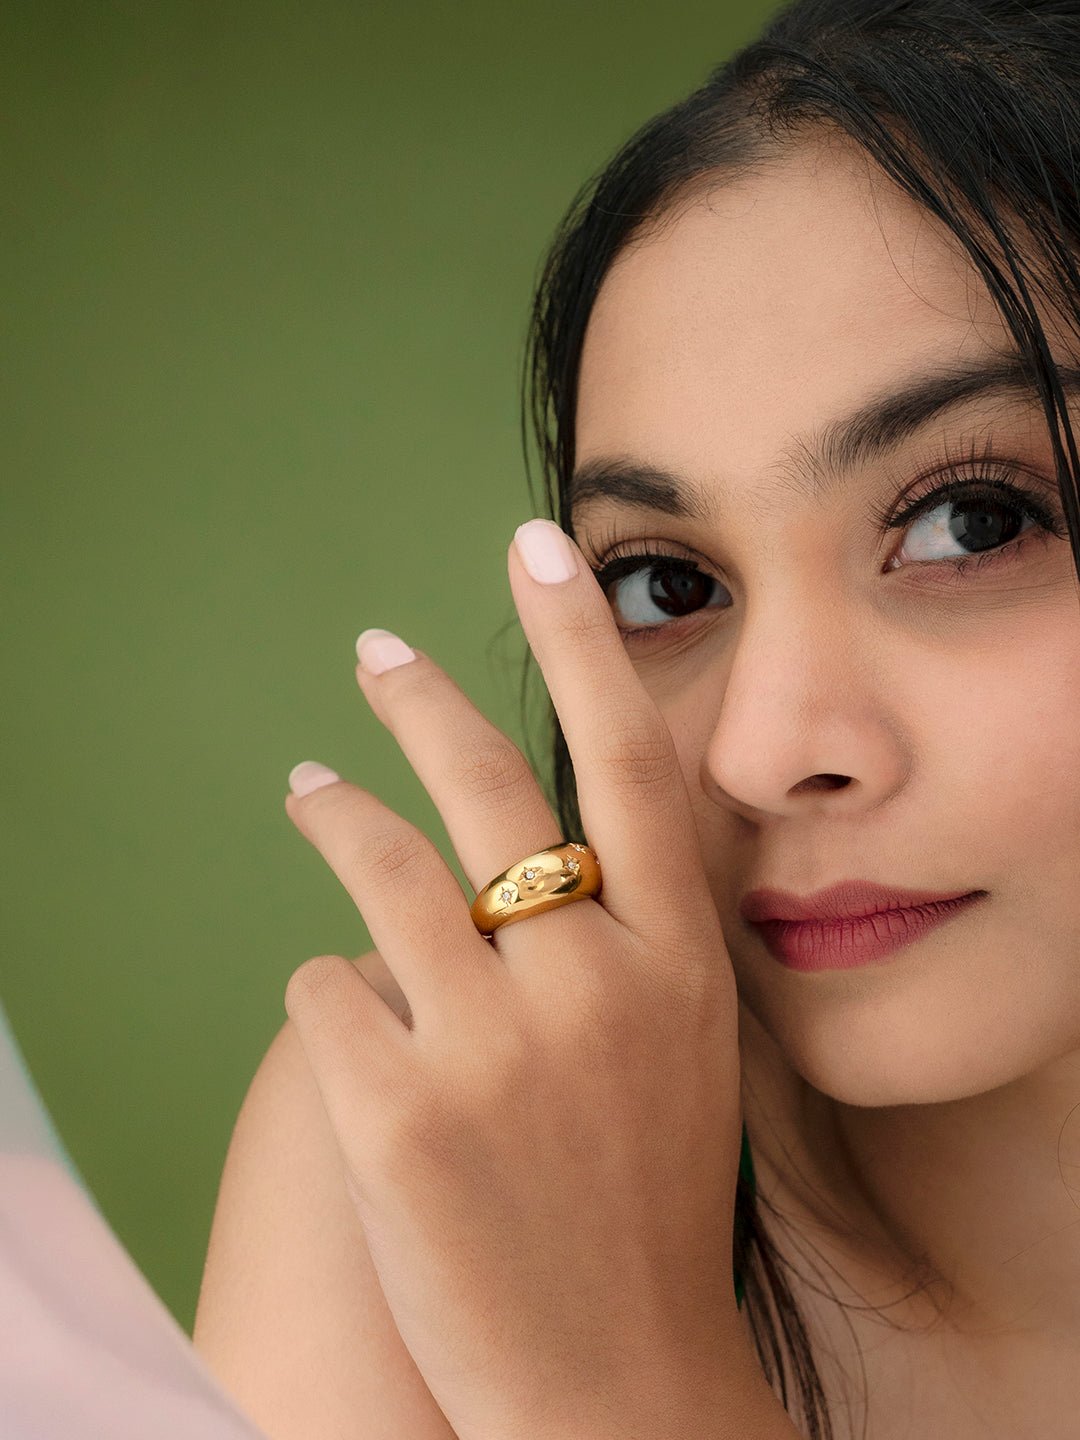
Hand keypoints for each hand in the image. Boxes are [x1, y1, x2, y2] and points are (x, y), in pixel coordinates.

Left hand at [282, 520, 754, 1439]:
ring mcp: (492, 1045)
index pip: (626, 760)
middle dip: (419, 700)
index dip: (581, 643)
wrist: (618, 1381)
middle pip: (484, 786)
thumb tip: (529, 854)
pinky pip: (324, 992)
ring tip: (306, 788)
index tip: (539, 548)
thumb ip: (628, 943)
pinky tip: (345, 1019)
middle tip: (375, 654)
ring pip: (377, 872)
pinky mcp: (397, 1112)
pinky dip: (327, 995)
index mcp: (677, 959)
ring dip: (332, 815)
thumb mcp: (683, 1051)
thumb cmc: (646, 1204)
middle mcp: (593, 981)